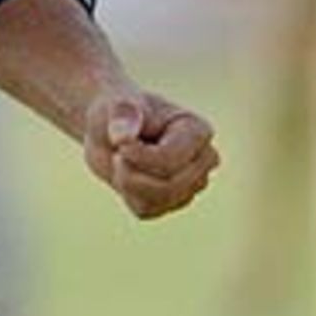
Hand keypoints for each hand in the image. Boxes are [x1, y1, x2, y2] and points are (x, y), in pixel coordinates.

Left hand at [83, 91, 218, 219]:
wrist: (111, 129)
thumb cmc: (121, 112)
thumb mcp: (118, 105)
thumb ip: (122, 114)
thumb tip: (122, 136)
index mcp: (199, 131)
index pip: (171, 160)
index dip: (138, 156)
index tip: (118, 142)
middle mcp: (204, 160)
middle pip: (168, 185)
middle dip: (133, 171)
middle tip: (118, 151)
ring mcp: (193, 184)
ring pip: (157, 200)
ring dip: (128, 182)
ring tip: (122, 159)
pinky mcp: (175, 202)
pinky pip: (146, 210)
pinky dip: (128, 194)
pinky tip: (129, 173)